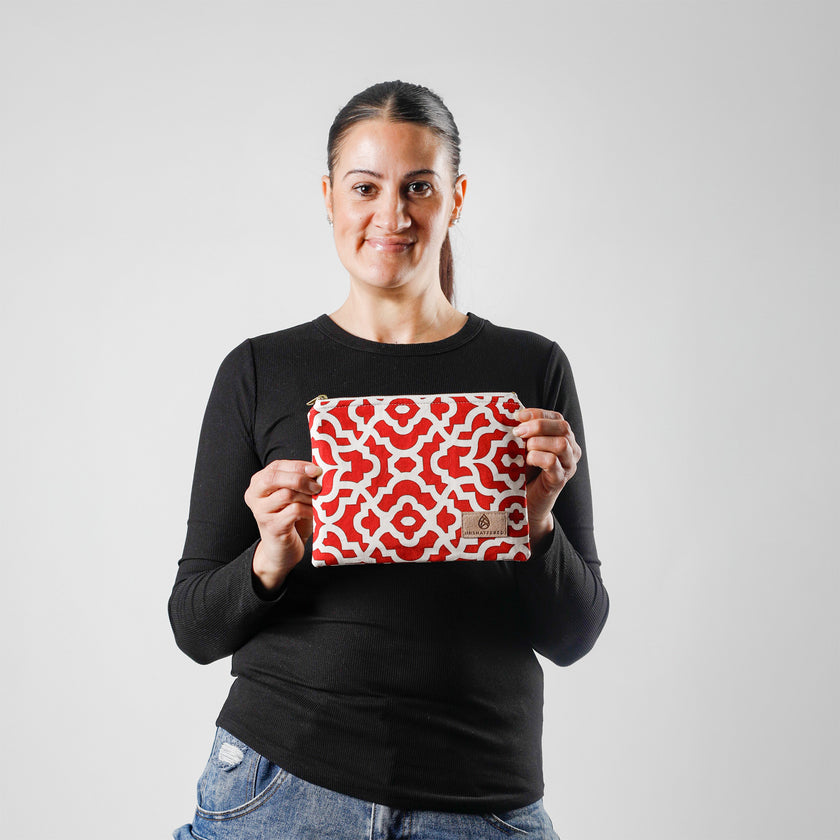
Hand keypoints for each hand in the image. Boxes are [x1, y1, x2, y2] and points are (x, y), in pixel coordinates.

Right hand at [244, 459, 322, 591]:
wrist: (282, 551)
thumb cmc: (291, 520)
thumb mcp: (293, 496)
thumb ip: (299, 481)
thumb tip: (318, 470)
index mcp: (258, 483)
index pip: (276, 466)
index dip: (298, 466)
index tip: (317, 469)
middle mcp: (255, 495)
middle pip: (275, 477)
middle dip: (300, 479)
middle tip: (318, 486)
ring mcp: (261, 511)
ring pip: (287, 494)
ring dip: (307, 497)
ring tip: (317, 503)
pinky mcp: (272, 526)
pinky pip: (294, 510)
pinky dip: (308, 510)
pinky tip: (314, 514)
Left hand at [513, 409, 581, 547]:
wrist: (523, 503)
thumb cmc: (521, 472)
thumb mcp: (522, 447)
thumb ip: (523, 432)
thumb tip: (509, 415)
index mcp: (563, 438)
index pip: (556, 417)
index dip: (537, 413)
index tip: (517, 416)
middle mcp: (570, 450)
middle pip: (563, 426)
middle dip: (537, 425)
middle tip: (517, 432)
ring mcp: (568, 466)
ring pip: (561, 444)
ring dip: (537, 443)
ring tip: (523, 450)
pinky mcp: (559, 480)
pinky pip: (552, 463)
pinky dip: (537, 457)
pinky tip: (526, 461)